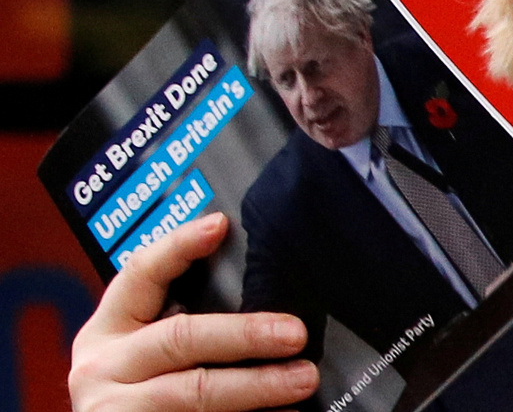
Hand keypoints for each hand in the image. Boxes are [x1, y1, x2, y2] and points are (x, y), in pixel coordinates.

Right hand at [69, 212, 319, 411]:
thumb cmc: (134, 394)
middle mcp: (104, 367)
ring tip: (303, 379)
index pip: (139, 274)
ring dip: (258, 386)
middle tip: (295, 333)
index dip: (177, 245)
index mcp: (107, 331)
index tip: (219, 225)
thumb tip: (258, 294)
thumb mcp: (139, 353)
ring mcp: (116, 409)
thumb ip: (177, 322)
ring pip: (196, 392)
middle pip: (181, 338)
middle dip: (245, 334)